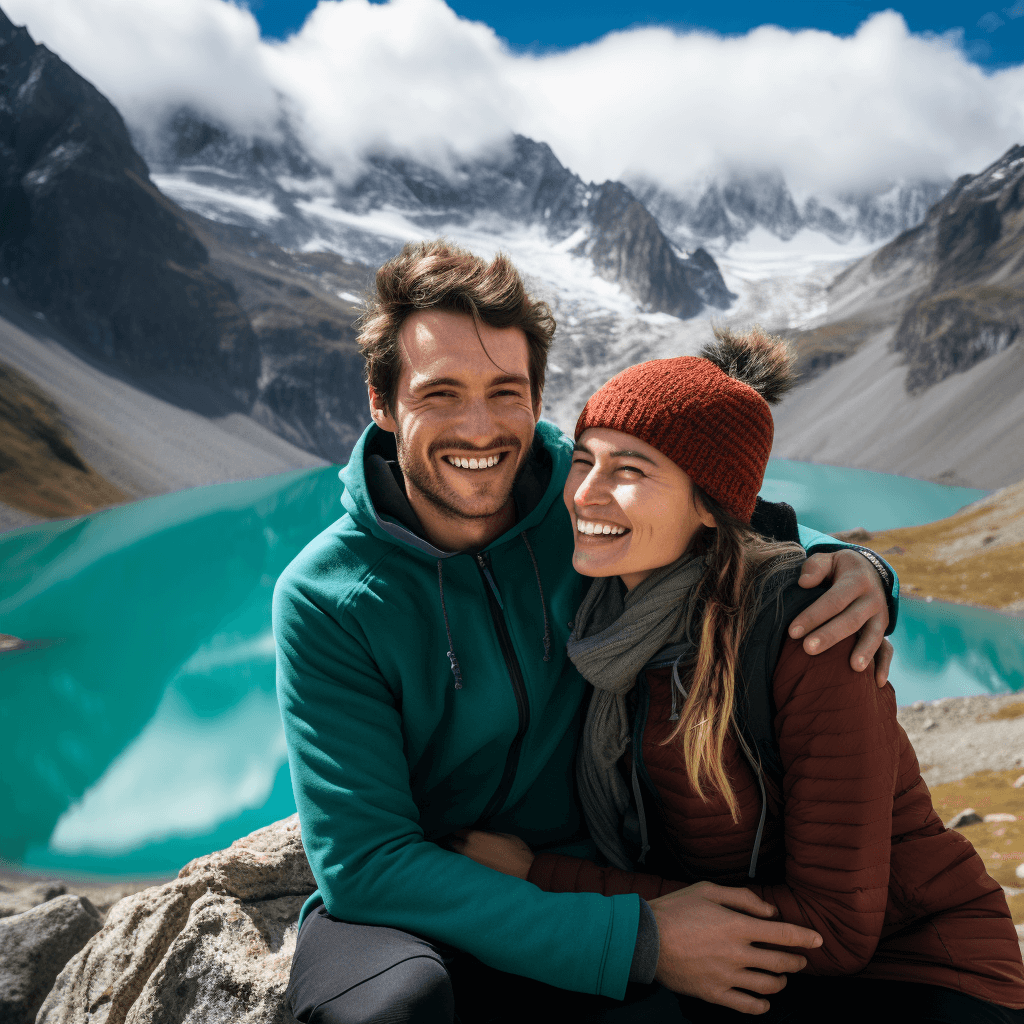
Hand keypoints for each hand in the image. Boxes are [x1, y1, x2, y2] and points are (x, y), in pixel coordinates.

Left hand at [447, 829, 534, 879]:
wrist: (523, 870)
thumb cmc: (516, 850)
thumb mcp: (503, 835)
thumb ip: (488, 833)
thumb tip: (481, 833)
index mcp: (476, 838)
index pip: (459, 831)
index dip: (459, 827)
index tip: (461, 825)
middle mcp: (470, 850)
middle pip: (455, 843)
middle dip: (456, 839)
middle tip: (460, 836)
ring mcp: (472, 863)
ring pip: (459, 854)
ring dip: (460, 849)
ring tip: (464, 846)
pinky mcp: (476, 872)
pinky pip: (466, 862)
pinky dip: (466, 858)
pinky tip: (472, 856)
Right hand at [650, 881, 821, 1014]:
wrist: (645, 939)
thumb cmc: (675, 910)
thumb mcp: (707, 890)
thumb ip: (742, 898)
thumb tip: (770, 912)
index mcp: (737, 926)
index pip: (782, 934)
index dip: (804, 937)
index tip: (818, 940)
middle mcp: (737, 953)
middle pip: (780, 963)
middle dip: (796, 961)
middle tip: (800, 959)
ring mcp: (726, 977)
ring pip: (768, 986)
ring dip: (781, 982)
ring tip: (781, 977)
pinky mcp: (714, 994)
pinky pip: (747, 1006)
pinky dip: (762, 1006)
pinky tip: (764, 1001)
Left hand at [789, 550, 891, 685]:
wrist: (869, 572)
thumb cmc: (838, 569)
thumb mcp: (828, 559)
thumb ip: (815, 567)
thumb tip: (804, 582)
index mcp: (857, 580)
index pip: (833, 600)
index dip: (814, 615)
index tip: (792, 631)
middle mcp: (873, 599)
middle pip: (851, 620)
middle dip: (830, 636)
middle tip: (808, 649)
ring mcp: (881, 617)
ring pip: (874, 636)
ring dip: (863, 652)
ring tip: (852, 669)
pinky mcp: (884, 630)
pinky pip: (888, 649)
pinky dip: (884, 666)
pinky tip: (876, 683)